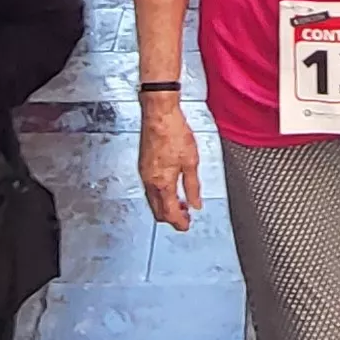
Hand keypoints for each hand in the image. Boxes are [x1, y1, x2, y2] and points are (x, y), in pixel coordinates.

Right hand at [138, 98, 202, 231]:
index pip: (169, 213)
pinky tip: (170, 188)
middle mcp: (149, 181)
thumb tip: (196, 204)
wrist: (159, 114)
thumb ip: (193, 187)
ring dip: (166, 206)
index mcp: (162, 183)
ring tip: (181, 203)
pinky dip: (160, 195)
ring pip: (152, 200)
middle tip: (185, 217)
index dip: (179, 223)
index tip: (186, 225)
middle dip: (171, 217)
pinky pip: (149, 189)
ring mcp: (144, 173)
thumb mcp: (191, 162)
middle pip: (157, 211)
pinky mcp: (143, 165)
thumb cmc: (174, 132)